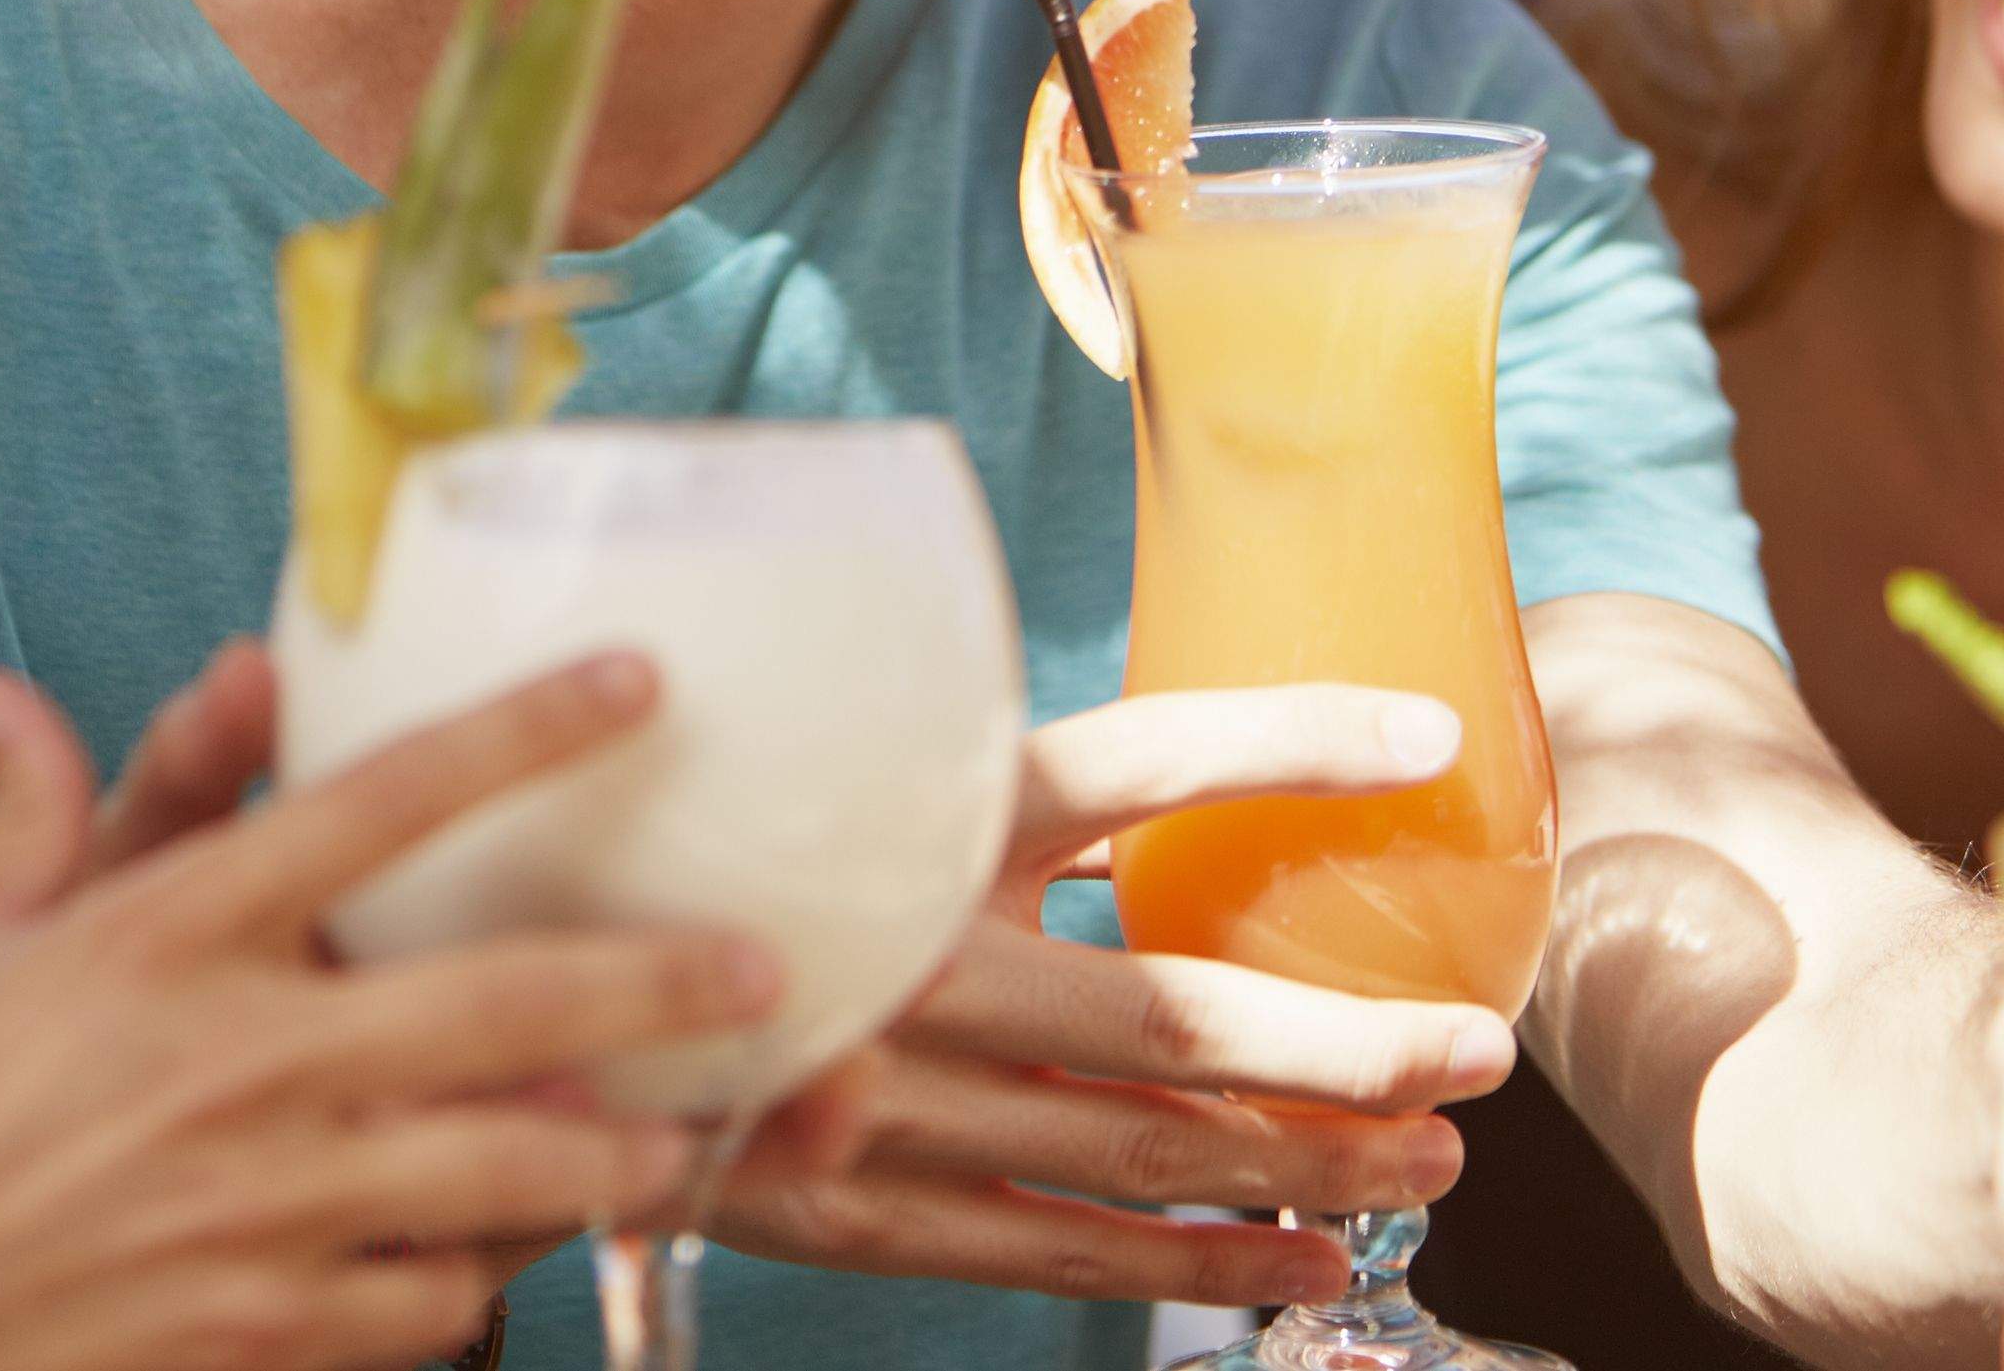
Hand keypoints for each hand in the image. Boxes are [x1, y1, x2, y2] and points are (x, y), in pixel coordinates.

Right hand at [0, 651, 780, 1370]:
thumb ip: (19, 829)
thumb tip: (1, 698)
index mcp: (153, 939)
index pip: (376, 806)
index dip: (521, 735)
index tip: (635, 686)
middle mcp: (231, 1063)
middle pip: (501, 999)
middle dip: (652, 980)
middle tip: (754, 969)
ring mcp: (257, 1211)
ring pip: (501, 1171)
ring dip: (601, 1152)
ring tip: (664, 1139)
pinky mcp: (257, 1334)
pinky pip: (426, 1307)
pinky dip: (473, 1281)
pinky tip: (489, 1263)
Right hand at [709, 685, 1513, 1308]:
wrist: (530, 993)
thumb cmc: (739, 860)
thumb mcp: (863, 788)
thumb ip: (1007, 796)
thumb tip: (1196, 776)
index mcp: (918, 814)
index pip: (1138, 759)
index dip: (1289, 743)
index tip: (1429, 735)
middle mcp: (913, 956)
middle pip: (1173, 1016)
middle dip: (1346, 1047)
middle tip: (1473, 1051)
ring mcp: (886, 1097)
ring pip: (1140, 1150)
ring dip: (1303, 1166)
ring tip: (1429, 1162)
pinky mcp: (858, 1209)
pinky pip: (1062, 1251)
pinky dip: (1200, 1268)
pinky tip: (1308, 1265)